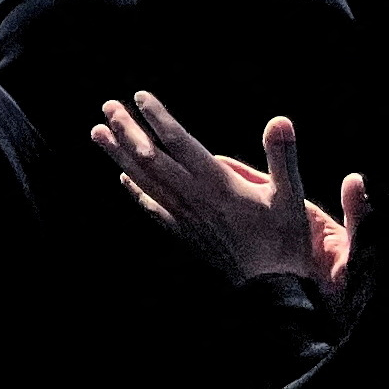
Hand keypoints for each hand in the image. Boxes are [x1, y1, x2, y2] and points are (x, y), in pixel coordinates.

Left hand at [94, 97, 354, 297]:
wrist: (271, 291)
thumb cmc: (285, 242)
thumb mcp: (291, 197)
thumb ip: (282, 156)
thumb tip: (280, 119)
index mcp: (218, 185)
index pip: (180, 143)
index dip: (159, 119)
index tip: (139, 96)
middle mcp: (194, 198)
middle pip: (152, 159)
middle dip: (127, 131)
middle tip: (107, 106)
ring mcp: (185, 217)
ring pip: (145, 181)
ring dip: (119, 156)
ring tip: (98, 133)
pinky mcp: (184, 234)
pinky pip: (153, 208)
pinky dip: (135, 191)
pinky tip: (123, 178)